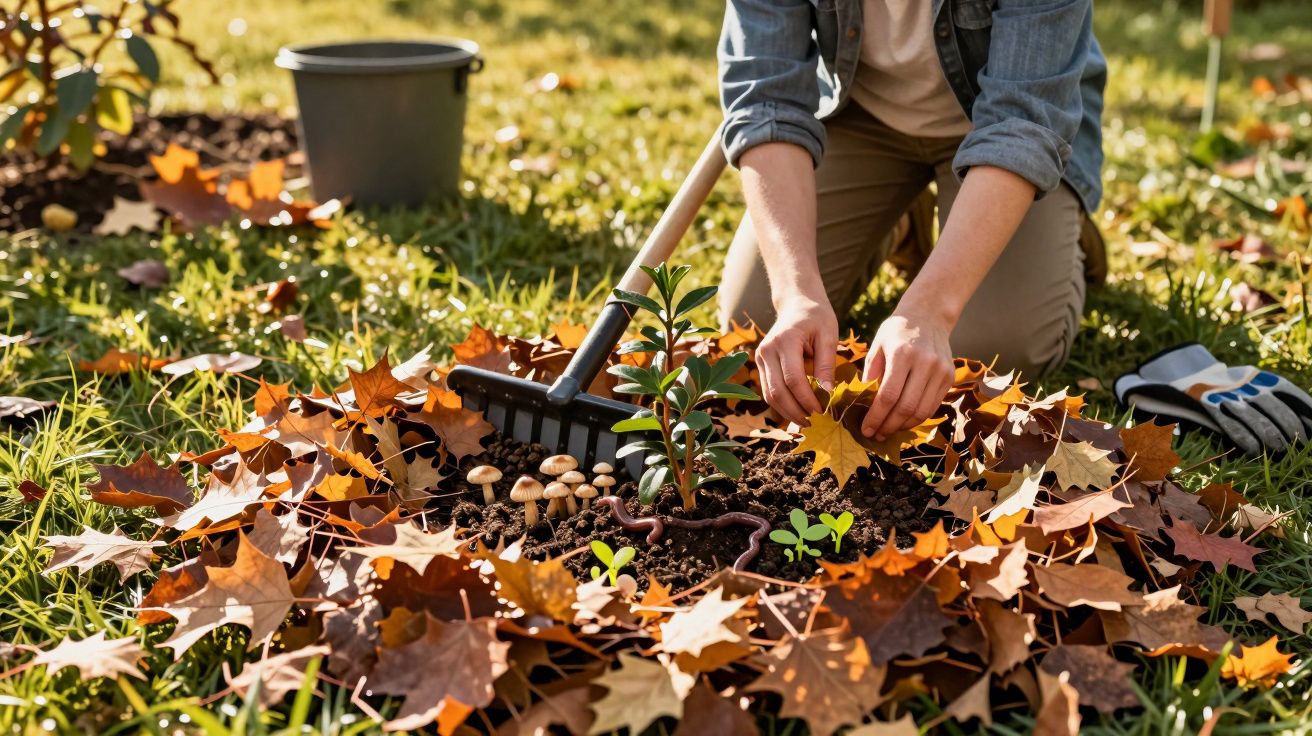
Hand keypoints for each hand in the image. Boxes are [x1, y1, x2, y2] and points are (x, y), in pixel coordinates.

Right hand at [757, 294, 838, 424]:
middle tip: (814, 423)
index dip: (807, 399)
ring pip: (769, 395)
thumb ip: (827, 365)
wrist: (796, 304)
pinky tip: (797, 411)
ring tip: (806, 421)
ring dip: (787, 412)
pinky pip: (768, 390)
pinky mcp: (760, 364)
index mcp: (785, 340)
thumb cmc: (817, 318)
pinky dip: (781, 404)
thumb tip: (827, 395)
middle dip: (796, 411)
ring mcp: (760, 357)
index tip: (822, 412)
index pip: (793, 379)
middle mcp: (767, 350)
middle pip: (777, 391)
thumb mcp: (829, 336)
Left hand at [860, 309, 953, 439]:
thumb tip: (862, 404)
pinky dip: (916, 418)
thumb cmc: (897, 332)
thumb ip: (871, 374)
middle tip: (875, 434)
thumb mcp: (877, 346)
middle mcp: (925, 363)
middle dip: (888, 426)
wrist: (929, 316)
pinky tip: (903, 420)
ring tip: (888, 430)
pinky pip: (932, 406)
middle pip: (906, 407)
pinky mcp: (949, 377)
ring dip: (903, 426)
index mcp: (902, 354)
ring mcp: (941, 371)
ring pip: (921, 411)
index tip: (866, 429)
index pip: (888, 395)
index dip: (876, 417)